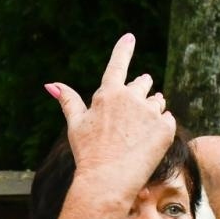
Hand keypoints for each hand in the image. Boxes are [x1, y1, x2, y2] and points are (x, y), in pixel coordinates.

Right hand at [45, 34, 174, 201]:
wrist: (108, 181)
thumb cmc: (88, 154)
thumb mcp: (76, 126)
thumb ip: (68, 101)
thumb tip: (51, 84)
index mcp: (108, 93)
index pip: (118, 64)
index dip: (124, 49)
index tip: (129, 37)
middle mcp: (131, 97)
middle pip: (143, 83)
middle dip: (141, 92)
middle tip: (132, 115)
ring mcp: (150, 112)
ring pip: (158, 101)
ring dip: (152, 110)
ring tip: (139, 133)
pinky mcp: (165, 127)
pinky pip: (168, 119)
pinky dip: (162, 128)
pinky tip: (149, 143)